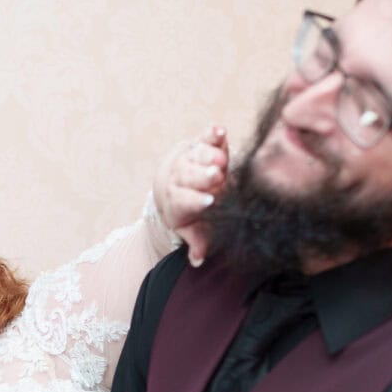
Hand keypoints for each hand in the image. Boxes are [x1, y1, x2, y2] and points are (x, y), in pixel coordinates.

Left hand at [153, 124, 229, 266]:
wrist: (171, 181)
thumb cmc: (187, 210)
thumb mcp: (190, 228)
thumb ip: (197, 242)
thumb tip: (197, 260)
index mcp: (178, 200)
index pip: (186, 200)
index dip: (196, 200)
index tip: (209, 201)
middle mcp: (181, 177)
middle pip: (191, 175)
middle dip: (203, 176)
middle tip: (216, 176)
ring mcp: (190, 159)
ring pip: (198, 156)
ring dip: (209, 155)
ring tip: (221, 158)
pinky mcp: (200, 144)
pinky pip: (205, 138)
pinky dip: (212, 134)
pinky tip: (220, 131)